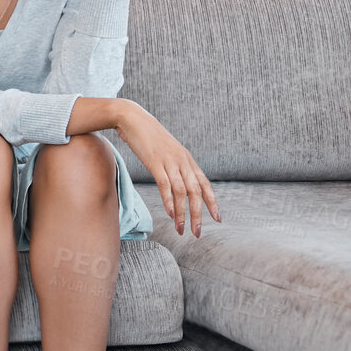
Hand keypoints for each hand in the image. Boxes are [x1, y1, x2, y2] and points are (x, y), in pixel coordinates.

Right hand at [115, 103, 220, 236]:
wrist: (132, 118)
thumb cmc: (147, 135)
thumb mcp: (167, 151)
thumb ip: (174, 164)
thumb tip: (176, 180)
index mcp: (187, 160)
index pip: (205, 185)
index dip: (212, 203)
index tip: (217, 219)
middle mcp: (183, 161)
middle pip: (196, 192)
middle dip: (198, 215)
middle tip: (197, 233)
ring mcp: (170, 161)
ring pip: (182, 192)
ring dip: (183, 213)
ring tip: (180, 229)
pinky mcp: (155, 162)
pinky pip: (165, 184)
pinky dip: (169, 200)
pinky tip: (170, 213)